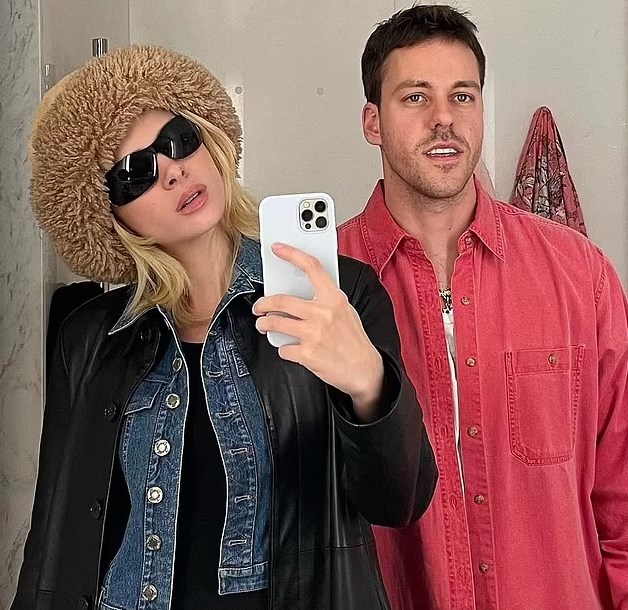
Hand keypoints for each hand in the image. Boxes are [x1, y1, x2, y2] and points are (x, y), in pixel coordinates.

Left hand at [254, 243, 384, 421]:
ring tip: (264, 325)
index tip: (278, 248)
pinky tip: (289, 349)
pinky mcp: (308, 354)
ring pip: (275, 323)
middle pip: (281, 300)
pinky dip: (282, 349)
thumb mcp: (345, 311)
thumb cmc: (353, 340)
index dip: (292, 254)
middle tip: (259, 308)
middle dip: (263, 304)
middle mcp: (323, 313)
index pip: (312, 267)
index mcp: (334, 298)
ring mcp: (314, 334)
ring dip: (264, 324)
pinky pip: (283, 348)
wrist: (365, 370)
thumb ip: (324, 300)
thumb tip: (299, 293)